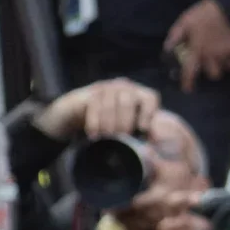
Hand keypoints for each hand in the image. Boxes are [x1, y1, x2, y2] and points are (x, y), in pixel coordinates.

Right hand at [36, 78, 161, 142]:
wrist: (74, 113)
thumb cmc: (105, 123)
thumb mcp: (123, 128)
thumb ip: (139, 133)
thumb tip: (154, 142)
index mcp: (137, 94)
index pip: (150, 98)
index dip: (148, 113)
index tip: (143, 130)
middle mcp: (123, 87)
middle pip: (129, 100)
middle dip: (125, 121)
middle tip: (120, 137)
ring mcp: (106, 88)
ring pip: (111, 104)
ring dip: (109, 124)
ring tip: (105, 138)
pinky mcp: (89, 94)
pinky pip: (94, 106)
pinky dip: (95, 123)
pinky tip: (93, 135)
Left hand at [164, 0, 229, 92]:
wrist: (226, 5)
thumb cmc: (202, 14)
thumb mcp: (183, 22)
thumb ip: (175, 36)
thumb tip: (167, 49)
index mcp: (197, 52)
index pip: (190, 72)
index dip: (188, 83)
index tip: (188, 89)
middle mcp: (211, 56)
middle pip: (214, 74)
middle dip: (212, 72)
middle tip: (210, 65)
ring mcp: (226, 52)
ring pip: (227, 67)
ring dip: (225, 64)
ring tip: (223, 58)